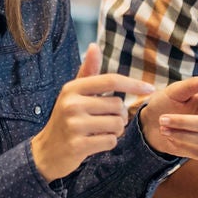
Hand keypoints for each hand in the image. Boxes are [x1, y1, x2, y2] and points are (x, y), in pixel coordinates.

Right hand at [30, 44, 152, 181]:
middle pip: (117, 105)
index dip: (133, 84)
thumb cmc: (66, 119)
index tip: (150, 88)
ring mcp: (74, 125)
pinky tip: (95, 142)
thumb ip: (87, 72)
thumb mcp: (73, 94)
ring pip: (117, 124)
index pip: (111, 80)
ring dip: (115, 131)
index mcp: (73, 88)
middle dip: (119, 115)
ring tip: (99, 131)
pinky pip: (110, 141)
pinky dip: (108, 143)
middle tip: (105, 121)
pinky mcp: (78, 145)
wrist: (46, 151)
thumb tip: (94, 46)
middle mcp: (72, 104)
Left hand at [135, 73, 197, 159]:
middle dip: (183, 123)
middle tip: (162, 119)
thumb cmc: (164, 103)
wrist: (152, 124)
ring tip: (164, 126)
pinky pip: (197, 151)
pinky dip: (180, 144)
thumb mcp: (174, 91)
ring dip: (178, 133)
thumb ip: (192, 84)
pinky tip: (172, 137)